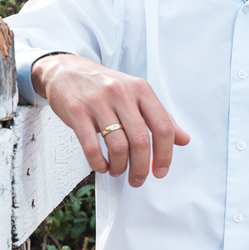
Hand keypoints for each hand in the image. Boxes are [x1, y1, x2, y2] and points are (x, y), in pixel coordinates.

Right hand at [31, 53, 189, 186]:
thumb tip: (183, 139)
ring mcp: (97, 101)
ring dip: (120, 167)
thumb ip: (159, 116)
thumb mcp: (135, 94)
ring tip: (118, 170)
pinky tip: (102, 165)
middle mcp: (121, 93)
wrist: (65, 71)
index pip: (162, 126)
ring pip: (118, 146)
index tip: (161, 170)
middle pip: (140, 140)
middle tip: (138, 179)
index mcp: (140, 89)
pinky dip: (99, 163)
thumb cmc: (102, 85)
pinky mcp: (77, 111)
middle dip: (141, 167)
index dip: (165, 154)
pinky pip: (91, 146)